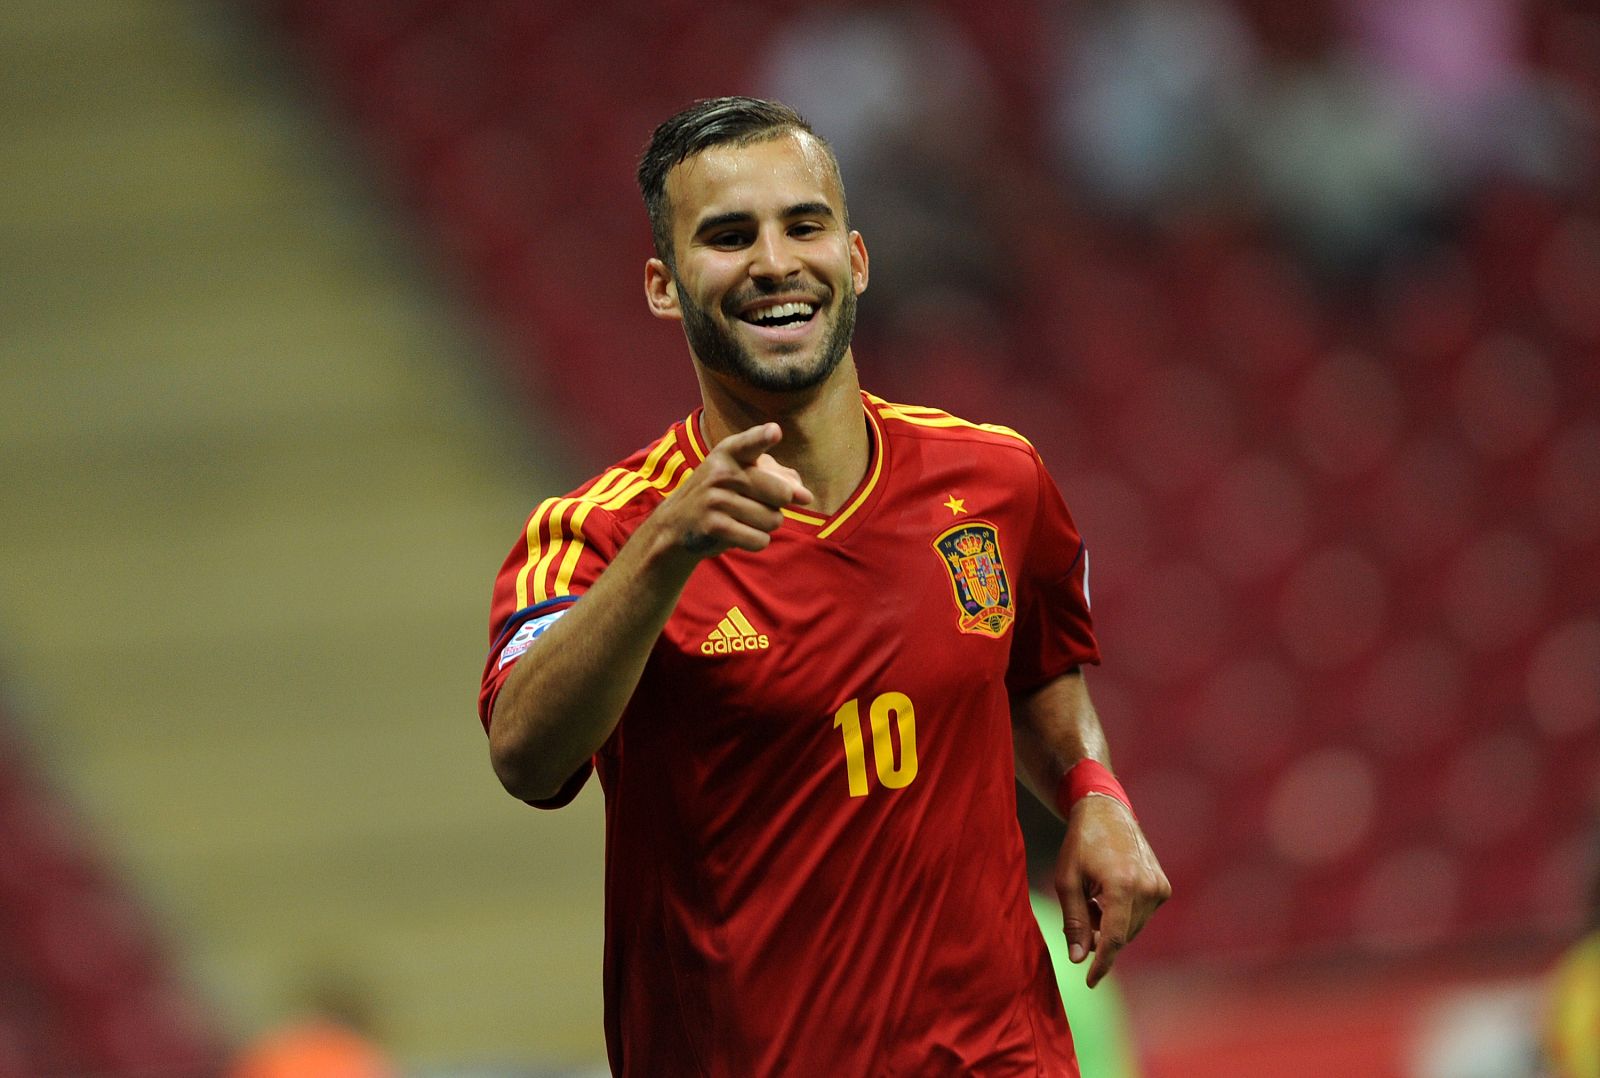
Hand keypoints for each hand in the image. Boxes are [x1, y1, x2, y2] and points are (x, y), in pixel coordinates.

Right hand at [654, 423, 812, 559]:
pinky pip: (759, 540)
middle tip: (757, 503)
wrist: (677, 522)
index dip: (763, 437)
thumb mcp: (746, 473)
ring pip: (774, 520)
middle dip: (779, 505)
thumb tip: (805, 496)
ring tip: (743, 518)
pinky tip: (738, 534)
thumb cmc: (724, 493)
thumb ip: (781, 476)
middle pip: (781, 494)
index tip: (775, 432)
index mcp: (731, 451)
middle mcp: (722, 472)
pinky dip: (757, 541)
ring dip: (766, 525)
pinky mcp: (714, 526)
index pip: (750, 443)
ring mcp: (715, 499)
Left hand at [1055, 795, 1169, 987]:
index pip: (1114, 938)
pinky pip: (1141, 915)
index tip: (1090, 982)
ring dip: (1110, 925)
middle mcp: (1147, 888)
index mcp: (1122, 886)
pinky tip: (1107, 894)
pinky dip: (1122, 914)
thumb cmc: (1080, 844)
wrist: (1107, 812)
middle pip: (1122, 935)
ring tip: (1092, 899)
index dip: (1101, 964)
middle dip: (1098, 937)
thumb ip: (1073, 921)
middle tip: (1080, 916)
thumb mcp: (1067, 881)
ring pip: (1132, 928)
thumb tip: (1078, 958)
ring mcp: (1159, 888)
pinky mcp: (1163, 887)